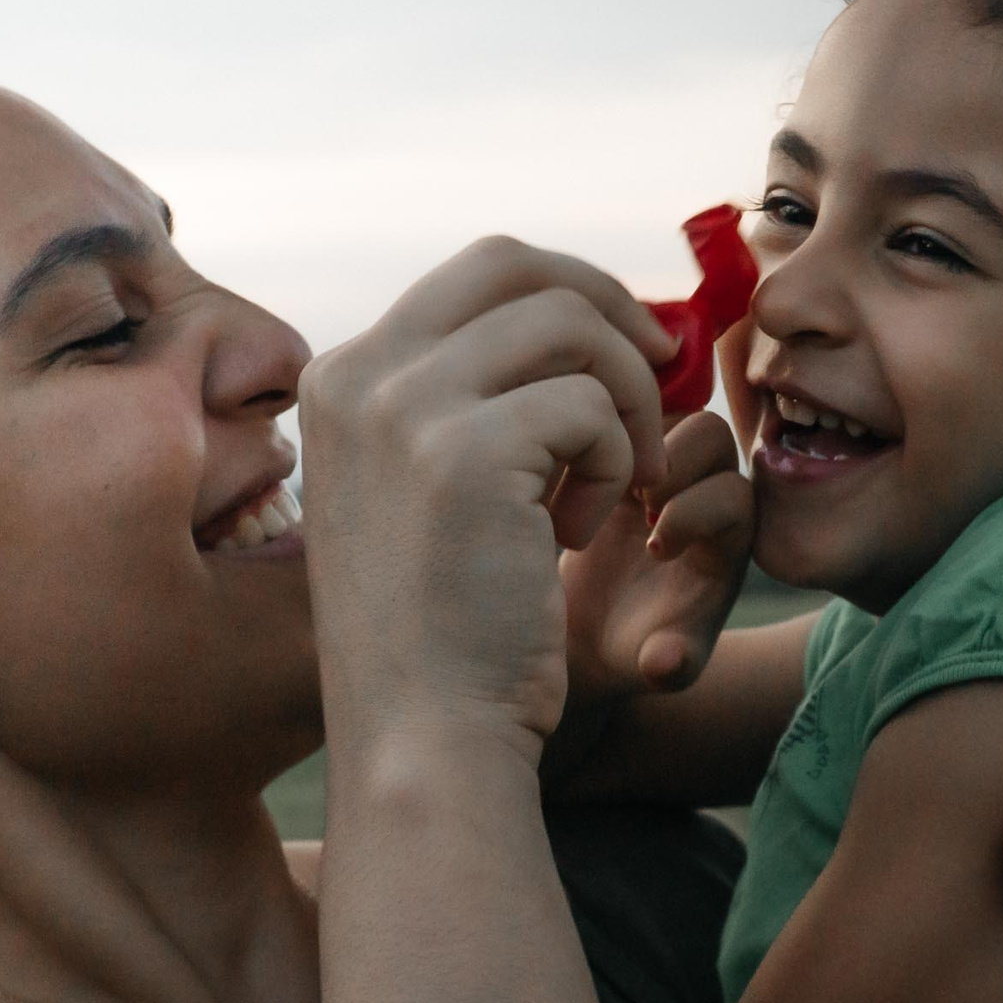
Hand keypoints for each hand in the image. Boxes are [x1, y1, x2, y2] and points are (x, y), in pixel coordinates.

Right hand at [296, 237, 677, 771]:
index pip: (478, 273)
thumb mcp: (419, 487)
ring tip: (616, 482)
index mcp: (340, 378)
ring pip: (569, 326)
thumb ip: (461, 399)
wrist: (421, 735)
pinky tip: (580, 533)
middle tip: (662, 379)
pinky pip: (590, 405)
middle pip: (518, 267)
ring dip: (625, 399)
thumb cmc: (440, 628)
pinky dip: (619, 463)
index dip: (573, 294)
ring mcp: (403, 408)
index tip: (628, 354)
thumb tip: (575, 311)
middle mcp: (358, 375)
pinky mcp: (464, 452)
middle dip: (611, 312)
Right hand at [560, 410, 753, 702]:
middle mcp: (702, 492)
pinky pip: (617, 405)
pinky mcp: (616, 448)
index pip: (735, 497)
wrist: (592, 627)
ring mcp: (659, 463)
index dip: (698, 514)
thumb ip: (667, 664)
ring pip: (663, 408)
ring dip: (630, 430)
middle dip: (675, 459)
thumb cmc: (630, 649)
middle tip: (633, 500)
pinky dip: (596, 416)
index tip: (654, 549)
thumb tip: (664, 663)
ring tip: (593, 475)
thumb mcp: (648, 666)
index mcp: (726, 541)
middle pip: (712, 436)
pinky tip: (561, 458)